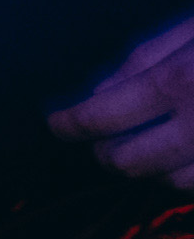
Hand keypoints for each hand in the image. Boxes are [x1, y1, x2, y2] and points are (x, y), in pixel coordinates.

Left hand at [51, 10, 193, 188]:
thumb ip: (144, 58)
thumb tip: (98, 91)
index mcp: (184, 80)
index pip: (105, 116)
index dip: (72, 123)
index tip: (57, 123)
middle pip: (128, 160)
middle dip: (106, 150)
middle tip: (101, 135)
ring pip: (166, 180)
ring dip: (146, 163)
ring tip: (143, 140)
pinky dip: (181, 172)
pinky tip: (179, 151)